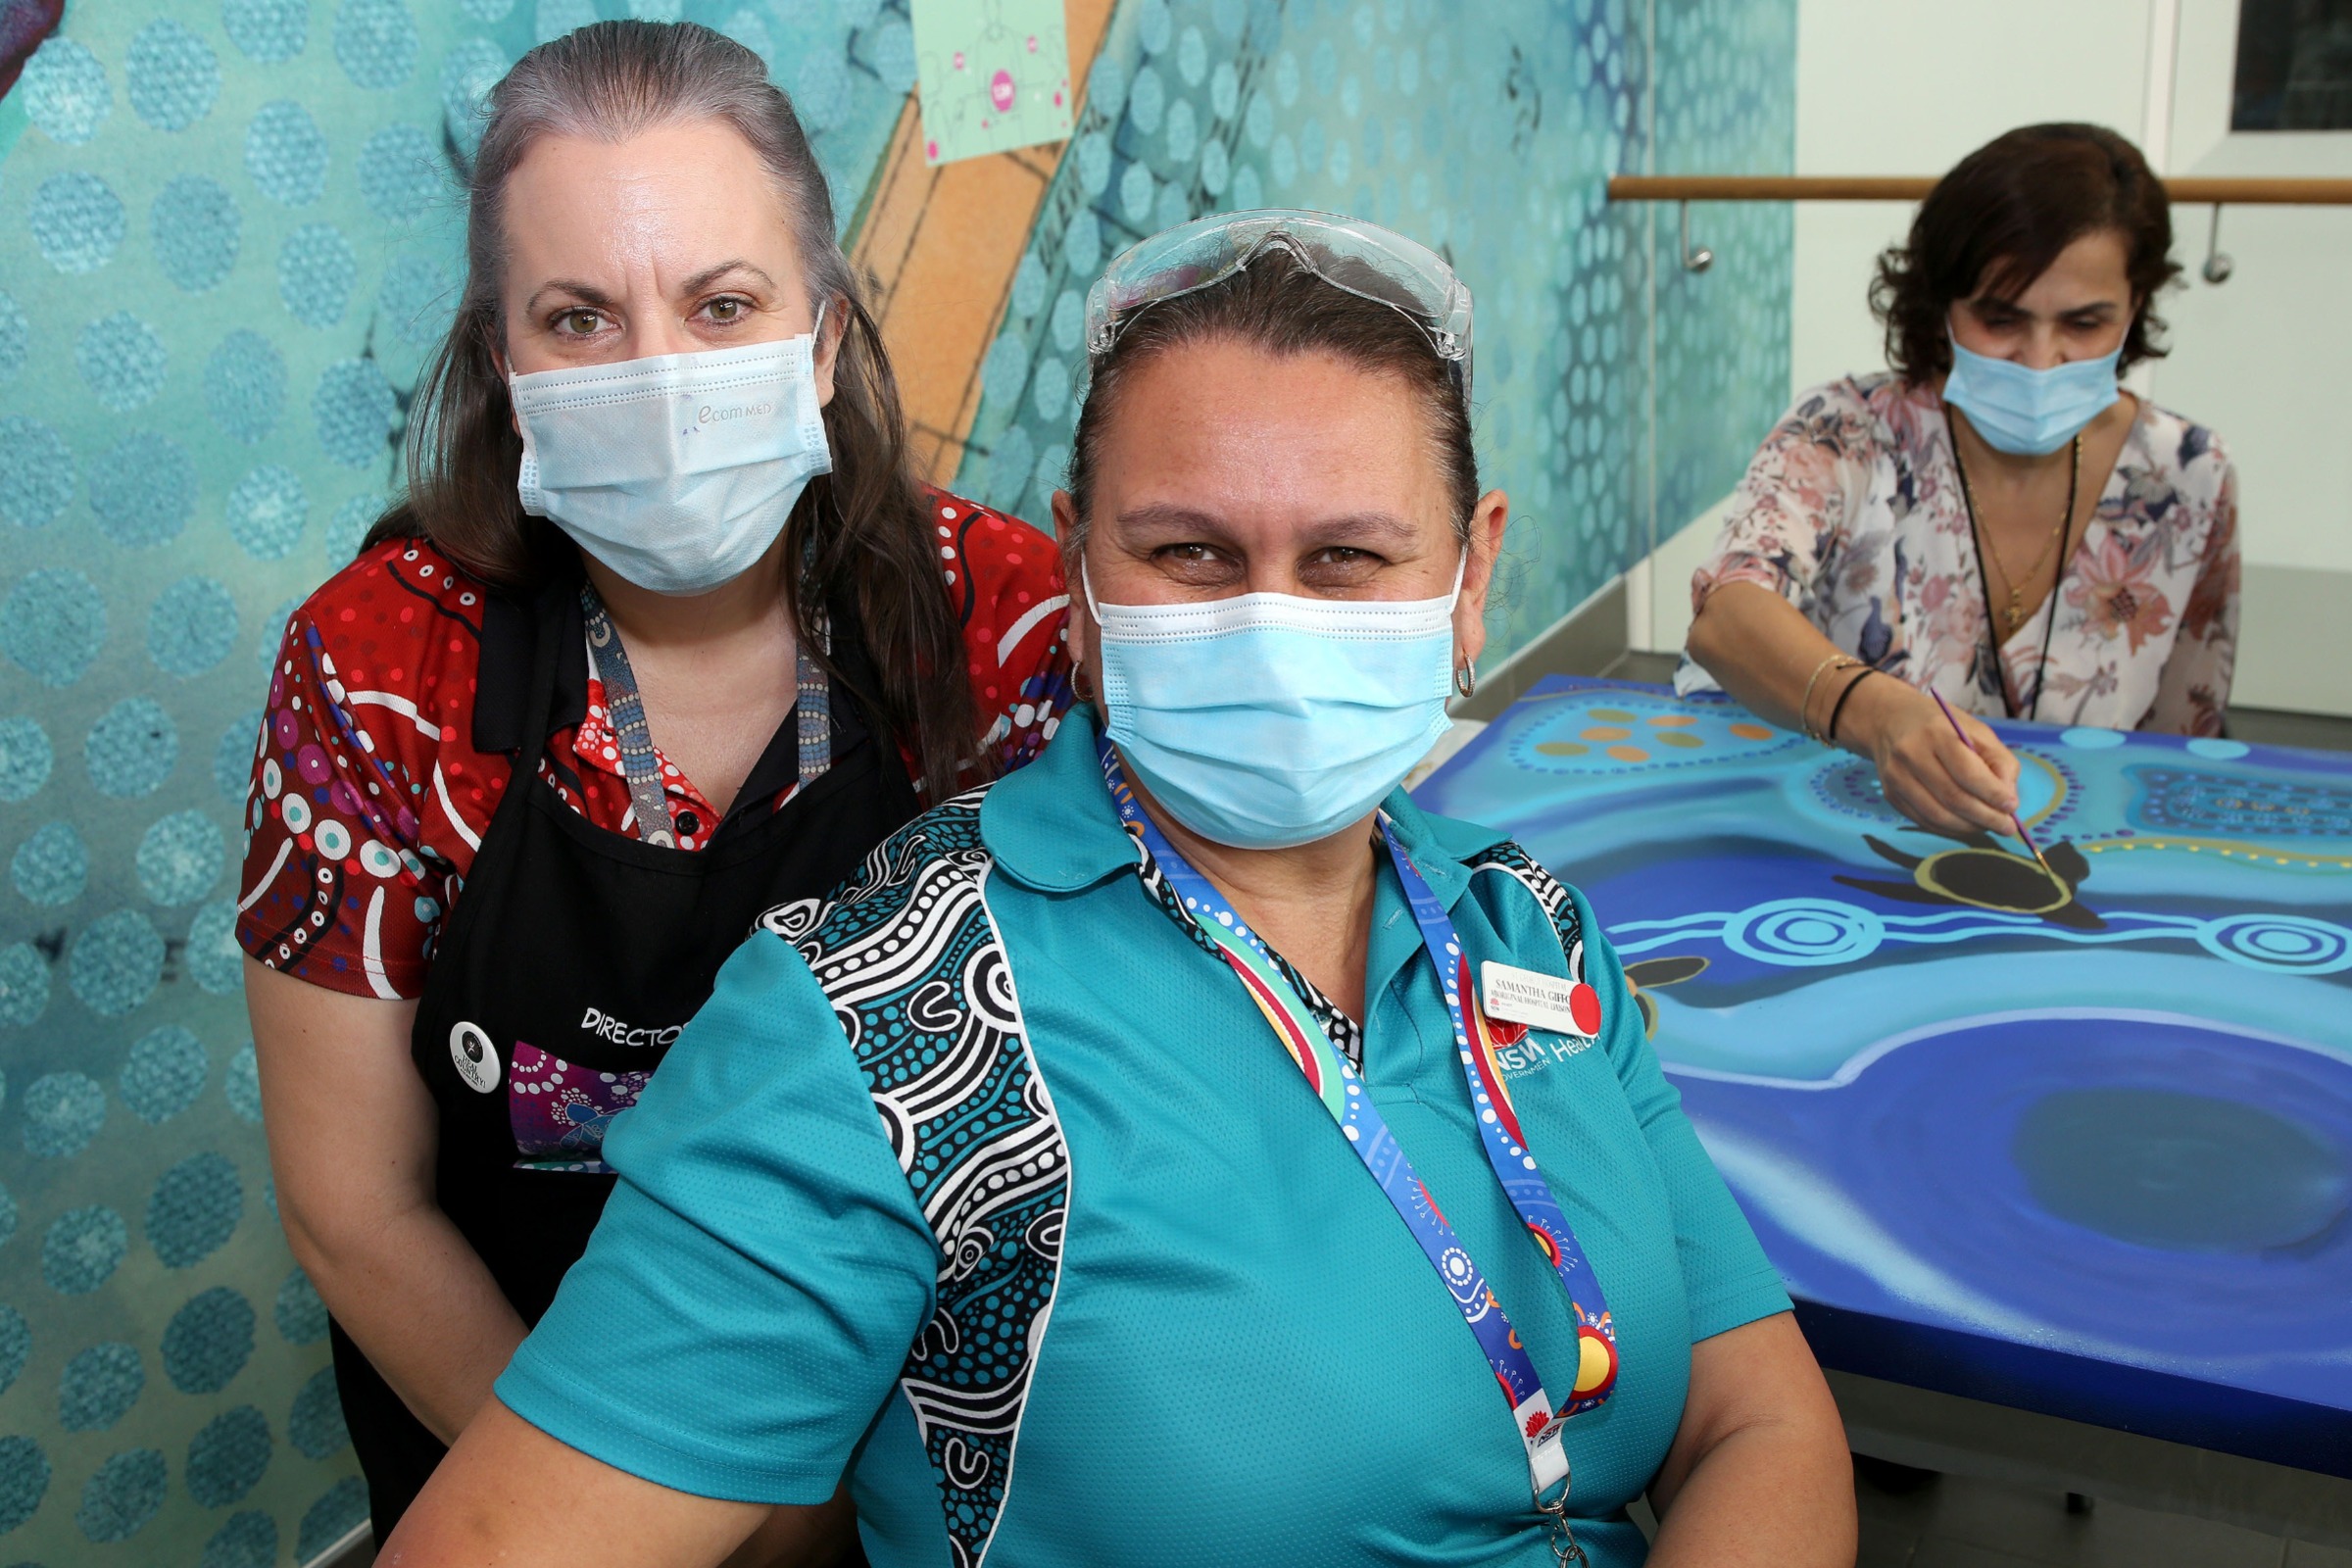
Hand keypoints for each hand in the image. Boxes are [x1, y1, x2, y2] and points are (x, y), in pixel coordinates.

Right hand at [1839, 677, 2019, 834]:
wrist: (1891, 722)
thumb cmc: (1942, 727)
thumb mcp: (1977, 732)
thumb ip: (1999, 763)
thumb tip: (2007, 801)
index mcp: (1936, 733)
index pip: (1967, 772)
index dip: (1992, 793)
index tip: (2012, 806)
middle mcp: (1911, 755)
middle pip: (1952, 798)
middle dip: (1985, 817)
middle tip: (2007, 827)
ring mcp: (1896, 777)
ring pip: (1937, 815)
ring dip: (1968, 827)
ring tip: (1988, 826)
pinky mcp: (1891, 795)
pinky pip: (1924, 821)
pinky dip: (1950, 829)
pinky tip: (1966, 824)